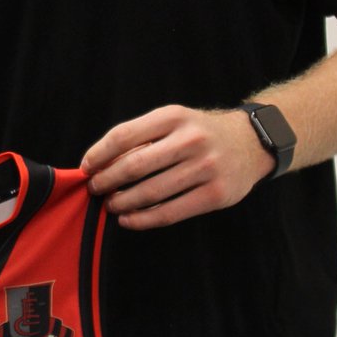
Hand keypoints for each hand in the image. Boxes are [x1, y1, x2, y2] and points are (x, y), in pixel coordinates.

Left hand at [81, 106, 273, 229]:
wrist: (250, 142)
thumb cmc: (199, 133)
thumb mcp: (173, 120)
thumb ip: (141, 137)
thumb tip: (100, 163)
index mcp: (173, 116)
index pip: (124, 135)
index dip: (99, 154)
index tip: (86, 167)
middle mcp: (190, 140)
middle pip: (134, 165)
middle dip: (107, 181)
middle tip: (95, 189)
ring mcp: (206, 168)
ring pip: (151, 192)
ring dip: (123, 202)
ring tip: (111, 205)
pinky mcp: (216, 194)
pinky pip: (170, 212)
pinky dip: (143, 219)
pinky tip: (129, 220)